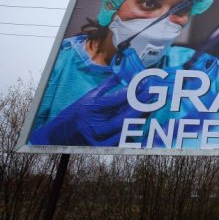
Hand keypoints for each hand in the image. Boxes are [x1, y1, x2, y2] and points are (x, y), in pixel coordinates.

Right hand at [28, 76, 154, 146]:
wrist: (62, 134)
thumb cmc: (78, 111)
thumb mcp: (90, 95)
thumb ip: (108, 85)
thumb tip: (122, 72)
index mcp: (93, 108)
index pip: (117, 99)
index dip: (133, 92)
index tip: (145, 85)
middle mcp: (97, 124)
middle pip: (124, 116)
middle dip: (142, 105)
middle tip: (155, 95)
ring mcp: (100, 138)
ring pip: (126, 130)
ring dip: (141, 118)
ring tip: (153, 107)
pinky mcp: (103, 147)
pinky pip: (124, 141)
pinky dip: (136, 133)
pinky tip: (147, 125)